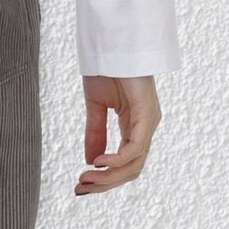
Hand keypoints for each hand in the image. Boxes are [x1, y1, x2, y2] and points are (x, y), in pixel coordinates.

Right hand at [75, 75, 160, 194]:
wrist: (113, 40)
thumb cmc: (107, 66)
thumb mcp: (96, 106)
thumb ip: (95, 133)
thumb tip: (90, 161)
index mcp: (136, 126)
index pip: (125, 165)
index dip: (103, 179)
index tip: (80, 186)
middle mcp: (146, 128)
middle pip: (130, 171)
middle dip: (104, 184)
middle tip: (79, 188)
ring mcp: (149, 123)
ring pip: (133, 165)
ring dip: (108, 177)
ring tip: (85, 178)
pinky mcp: (148, 115)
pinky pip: (134, 149)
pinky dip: (116, 160)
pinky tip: (97, 162)